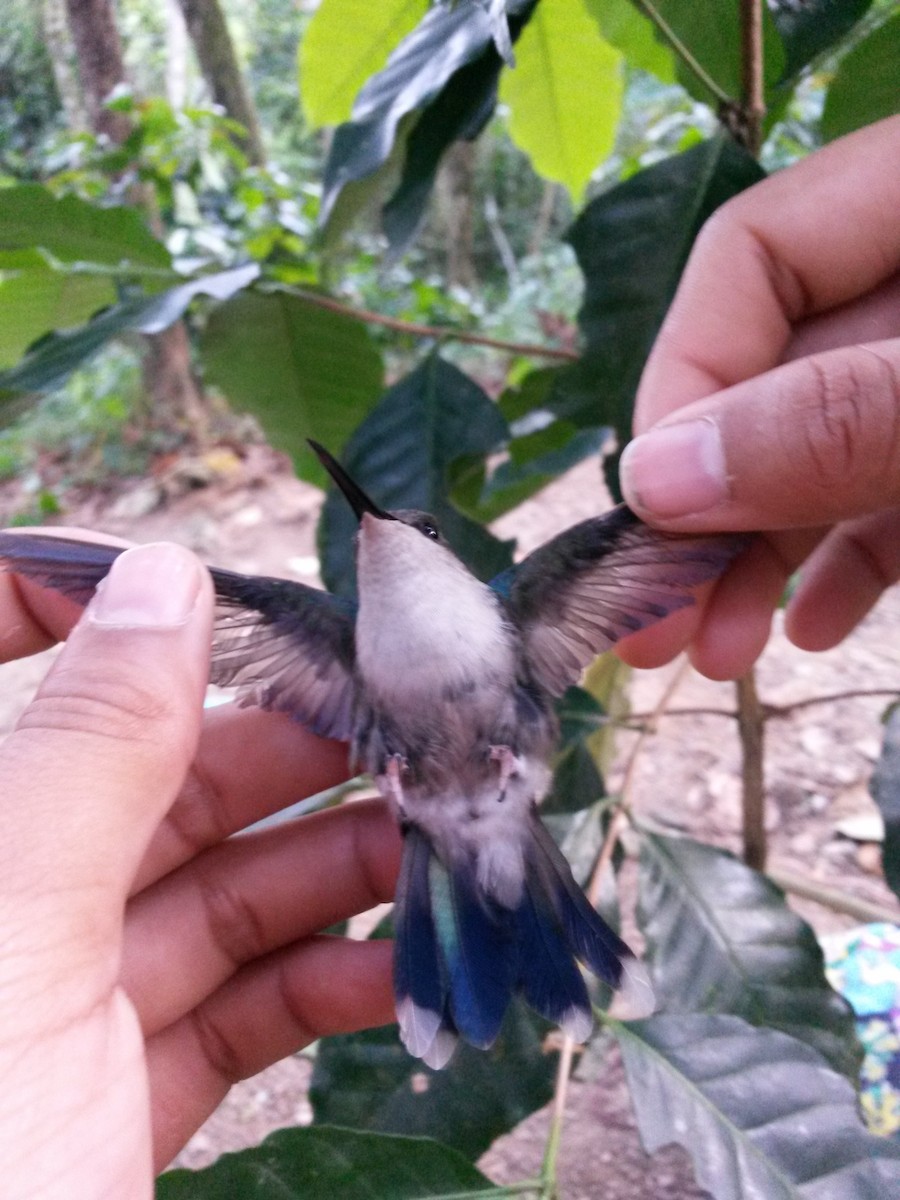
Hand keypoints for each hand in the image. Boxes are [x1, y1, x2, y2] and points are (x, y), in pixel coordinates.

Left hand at [0, 541, 399, 1196]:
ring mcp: (50, 1015)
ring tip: (434, 856)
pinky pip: (226, 1013)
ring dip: (324, 872)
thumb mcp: (9, 941)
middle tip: (406, 744)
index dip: (74, 599)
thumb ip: (91, 749)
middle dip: (282, 759)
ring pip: (204, 897)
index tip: (222, 594)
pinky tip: (390, 977)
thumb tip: (171, 570)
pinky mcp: (111, 1108)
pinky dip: (314, 988)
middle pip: (141, 784)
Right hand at [616, 115, 899, 679]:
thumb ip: (833, 422)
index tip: (649, 512)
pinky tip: (820, 625)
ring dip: (767, 556)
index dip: (684, 381)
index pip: (751, 259)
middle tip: (653, 622)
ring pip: (834, 450)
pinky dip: (857, 560)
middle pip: (779, 378)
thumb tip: (653, 479)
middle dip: (712, 508)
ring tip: (720, 652)